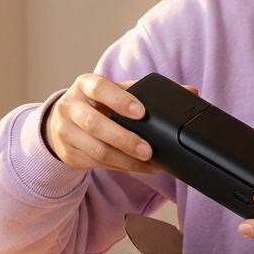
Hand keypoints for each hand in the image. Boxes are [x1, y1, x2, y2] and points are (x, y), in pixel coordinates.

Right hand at [44, 74, 194, 173]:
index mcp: (85, 85)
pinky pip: (96, 164)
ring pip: (96, 149)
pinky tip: (138, 167)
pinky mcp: (69, 154)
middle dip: (124, 139)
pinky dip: (120, 167)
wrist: (62, 121)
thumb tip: (191, 92)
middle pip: (95, 124)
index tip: (141, 112)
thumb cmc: (98, 103)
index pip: (100, 88)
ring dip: (125, 160)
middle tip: (148, 150)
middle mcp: (71, 107)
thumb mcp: (116, 92)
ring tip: (149, 163)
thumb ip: (147, 92)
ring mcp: (65, 131)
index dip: (120, 100)